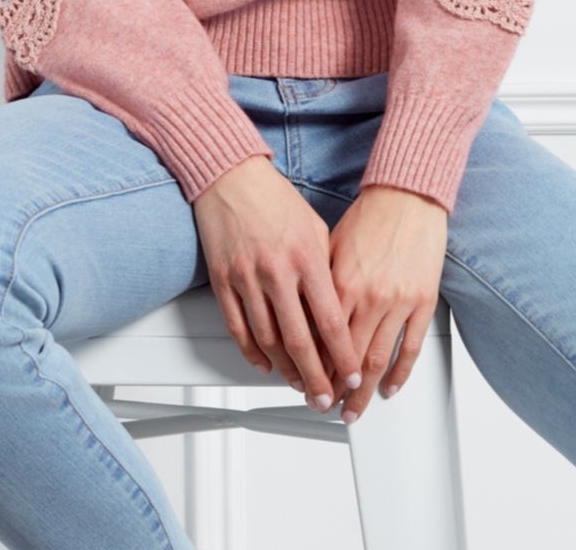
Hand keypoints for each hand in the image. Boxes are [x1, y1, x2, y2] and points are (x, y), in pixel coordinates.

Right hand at [192, 155, 362, 409]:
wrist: (231, 176)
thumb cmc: (275, 199)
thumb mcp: (314, 228)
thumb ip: (326, 269)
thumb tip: (336, 309)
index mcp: (307, 257)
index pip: (331, 320)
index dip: (343, 356)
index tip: (351, 376)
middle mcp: (278, 271)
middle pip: (300, 341)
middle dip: (316, 378)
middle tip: (325, 399)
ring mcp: (247, 278)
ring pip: (268, 341)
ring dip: (286, 370)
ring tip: (299, 385)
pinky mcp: (224, 280)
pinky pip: (239, 328)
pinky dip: (252, 353)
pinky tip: (265, 365)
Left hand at [316, 184, 447, 421]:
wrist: (407, 196)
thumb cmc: (368, 217)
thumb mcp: (329, 247)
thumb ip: (318, 285)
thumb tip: (304, 318)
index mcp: (340, 282)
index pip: (320, 340)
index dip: (312, 368)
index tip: (306, 383)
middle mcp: (368, 296)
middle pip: (347, 358)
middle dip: (335, 389)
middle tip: (326, 406)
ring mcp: (397, 301)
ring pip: (377, 360)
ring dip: (364, 391)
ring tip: (355, 408)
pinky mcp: (423, 301)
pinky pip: (411, 347)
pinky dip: (400, 372)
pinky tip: (390, 386)